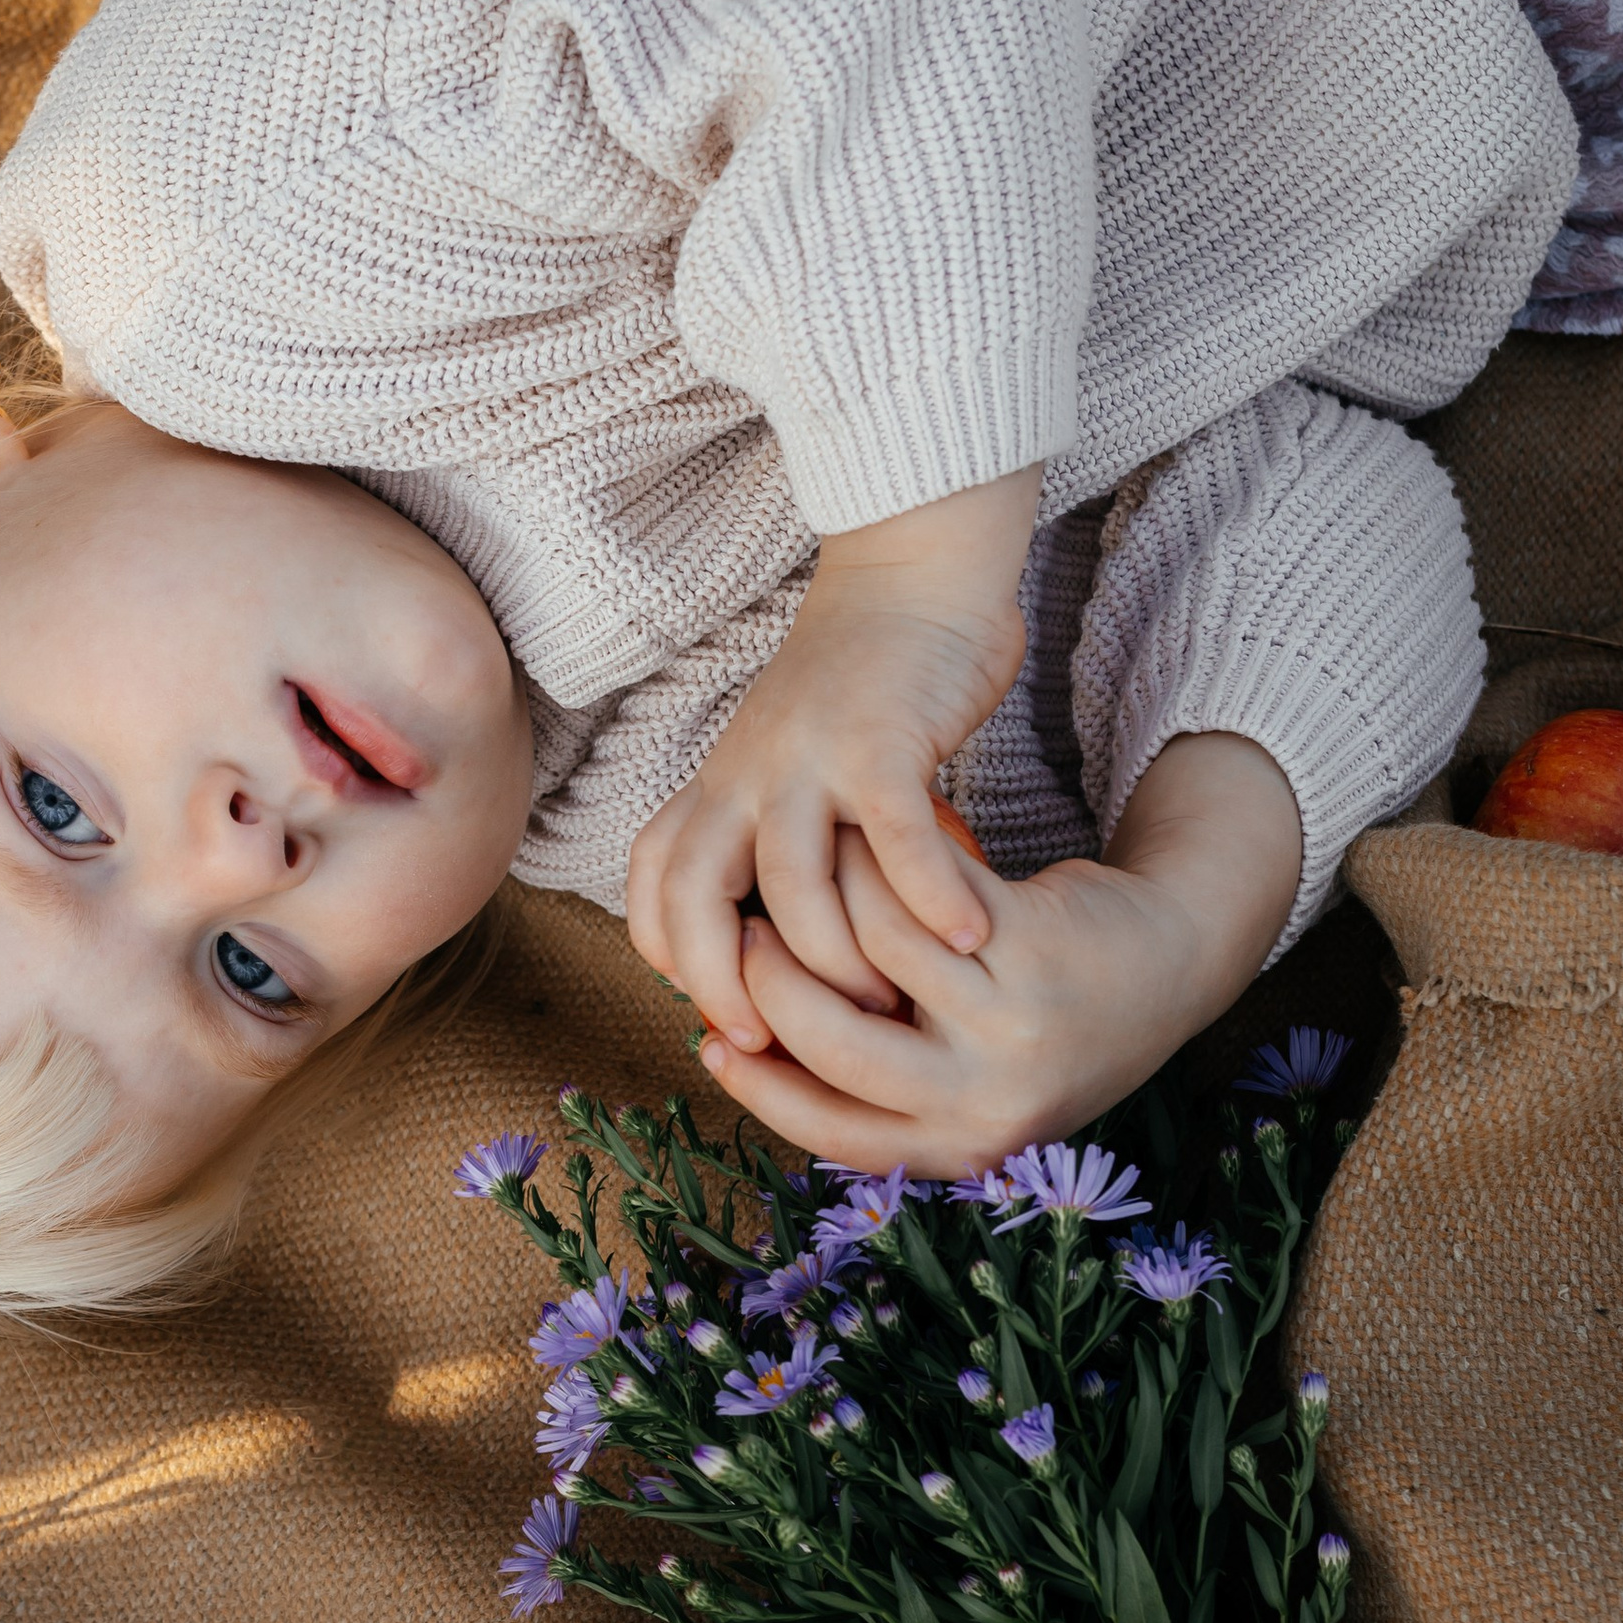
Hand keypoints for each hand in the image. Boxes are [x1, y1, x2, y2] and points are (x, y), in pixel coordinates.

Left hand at [627, 467, 1040, 1049]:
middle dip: (724, 985)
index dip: (676, 963)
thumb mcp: (786, 765)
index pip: (655, 892)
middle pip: (695, 898)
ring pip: (793, 889)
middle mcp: (742, 776)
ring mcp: (805, 759)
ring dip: (841, 964)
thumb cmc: (860, 690)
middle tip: (777, 1045)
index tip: (732, 1015)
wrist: (913, 577)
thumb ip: (770, 840)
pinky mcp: (878, 741)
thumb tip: (772, 944)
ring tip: (892, 1008)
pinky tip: (967, 941)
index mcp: (715, 788)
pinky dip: (927, 898)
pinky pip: (895, 840)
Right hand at [692, 734, 1305, 1176]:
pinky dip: (869, 863)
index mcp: (960, 1145)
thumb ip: (879, 1086)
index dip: (755, 1084)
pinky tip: (850, 839)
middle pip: (830, 1041)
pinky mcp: (1026, 944)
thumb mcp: (968, 1084)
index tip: (710, 1035)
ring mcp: (1010, 1024)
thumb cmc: (1037, 1022)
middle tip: (741, 936)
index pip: (826, 1129)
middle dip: (766, 983)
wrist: (1162, 963)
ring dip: (814, 906)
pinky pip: (911, 896)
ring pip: (863, 953)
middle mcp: (985, 1100)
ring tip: (793, 879)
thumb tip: (737, 1058)